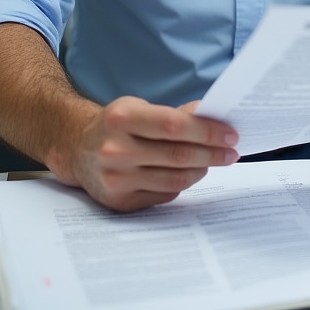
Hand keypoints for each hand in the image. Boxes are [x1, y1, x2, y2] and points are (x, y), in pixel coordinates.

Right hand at [53, 97, 239, 211]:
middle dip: (212, 153)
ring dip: (201, 170)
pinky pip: (163, 194)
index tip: (230, 134)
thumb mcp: (139, 108)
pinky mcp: (120, 201)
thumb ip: (174, 114)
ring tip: (214, 161)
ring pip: (174, 178)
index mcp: (122, 119)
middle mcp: (116, 150)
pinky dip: (182, 183)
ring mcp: (116, 179)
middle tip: (232, 151)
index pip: (174, 126)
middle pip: (178, 155)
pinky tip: (190, 173)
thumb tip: (212, 118)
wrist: (77, 149)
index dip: (207, 131)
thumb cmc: (116, 124)